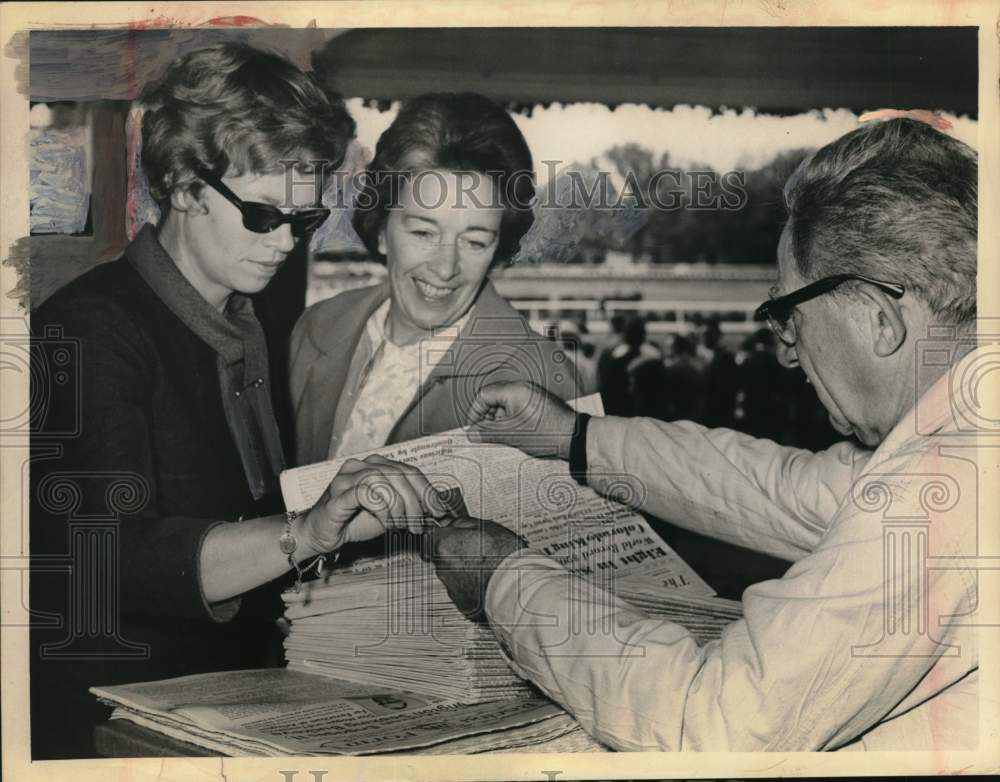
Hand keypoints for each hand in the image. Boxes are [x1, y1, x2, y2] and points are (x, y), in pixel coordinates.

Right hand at [300, 454, 448, 554]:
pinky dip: (382, 508)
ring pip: (383, 480)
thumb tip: (436, 509)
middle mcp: (360, 466)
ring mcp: (347, 478)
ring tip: (400, 525)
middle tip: (418, 524)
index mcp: (374, 466)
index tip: (439, 511)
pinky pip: (365, 492)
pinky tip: (385, 522)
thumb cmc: (354, 522)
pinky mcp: (338, 494)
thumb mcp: (390, 514)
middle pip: (399, 474)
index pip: (409, 471)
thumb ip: (409, 507)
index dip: (427, 490)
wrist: (320, 535)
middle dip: (415, 502)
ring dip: (398, 506)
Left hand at [427, 517, 526, 620]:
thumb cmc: (506, 557)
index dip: (442, 532)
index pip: (430, 534)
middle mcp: (443, 569)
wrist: (518, 589)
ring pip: (453, 574)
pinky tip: (488, 581)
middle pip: (442, 556)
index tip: (448, 532)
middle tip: (476, 549)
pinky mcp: (463, 605)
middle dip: (455, 552)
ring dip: (465, 570)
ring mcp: (452, 588)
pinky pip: (464, 591)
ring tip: (487, 566)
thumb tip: (454, 524)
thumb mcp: (487, 526)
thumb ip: (463, 523)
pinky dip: (472, 586)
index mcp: (445, 545)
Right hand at [466, 380, 576, 459]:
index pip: (484, 395)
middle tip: (485, 434)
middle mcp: (523, 389)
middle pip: (495, 399)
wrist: (574, 438)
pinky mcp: (539, 405)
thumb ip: (488, 432)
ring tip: (501, 438)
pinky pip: (518, 409)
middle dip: (487, 418)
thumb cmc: (547, 432)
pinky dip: (512, 421)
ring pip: (506, 405)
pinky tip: (514, 436)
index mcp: (514, 390)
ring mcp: (532, 396)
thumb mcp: (511, 435)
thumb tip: (472, 433)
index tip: (473, 427)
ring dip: (500, 421)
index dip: (475, 412)